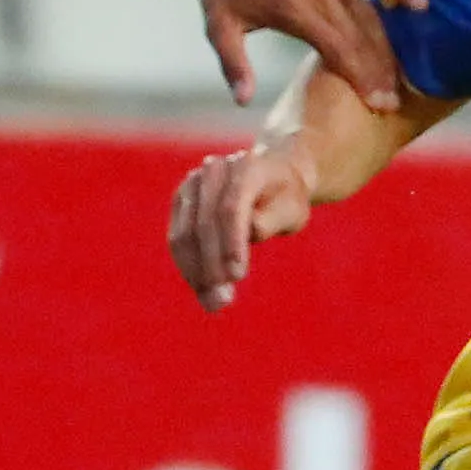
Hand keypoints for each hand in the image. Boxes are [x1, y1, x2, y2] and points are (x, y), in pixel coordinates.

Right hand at [167, 138, 317, 310]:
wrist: (270, 178)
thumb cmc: (285, 199)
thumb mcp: (293, 210)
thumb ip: (271, 219)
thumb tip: (248, 232)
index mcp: (246, 167)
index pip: (231, 207)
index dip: (231, 242)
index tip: (238, 275)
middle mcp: (213, 171)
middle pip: (204, 223)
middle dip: (211, 265)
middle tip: (223, 301)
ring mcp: (192, 185)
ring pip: (184, 234)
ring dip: (196, 272)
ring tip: (214, 302)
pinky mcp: (181, 202)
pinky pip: (177, 239)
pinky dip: (188, 267)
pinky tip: (202, 290)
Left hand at [190, 0, 412, 111]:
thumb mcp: (219, 28)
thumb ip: (234, 64)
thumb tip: (243, 100)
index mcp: (292, 9)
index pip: (338, 50)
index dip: (361, 78)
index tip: (379, 102)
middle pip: (358, 35)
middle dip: (378, 70)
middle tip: (393, 99)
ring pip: (367, 10)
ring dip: (385, 42)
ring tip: (399, 72)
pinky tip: (418, 6)